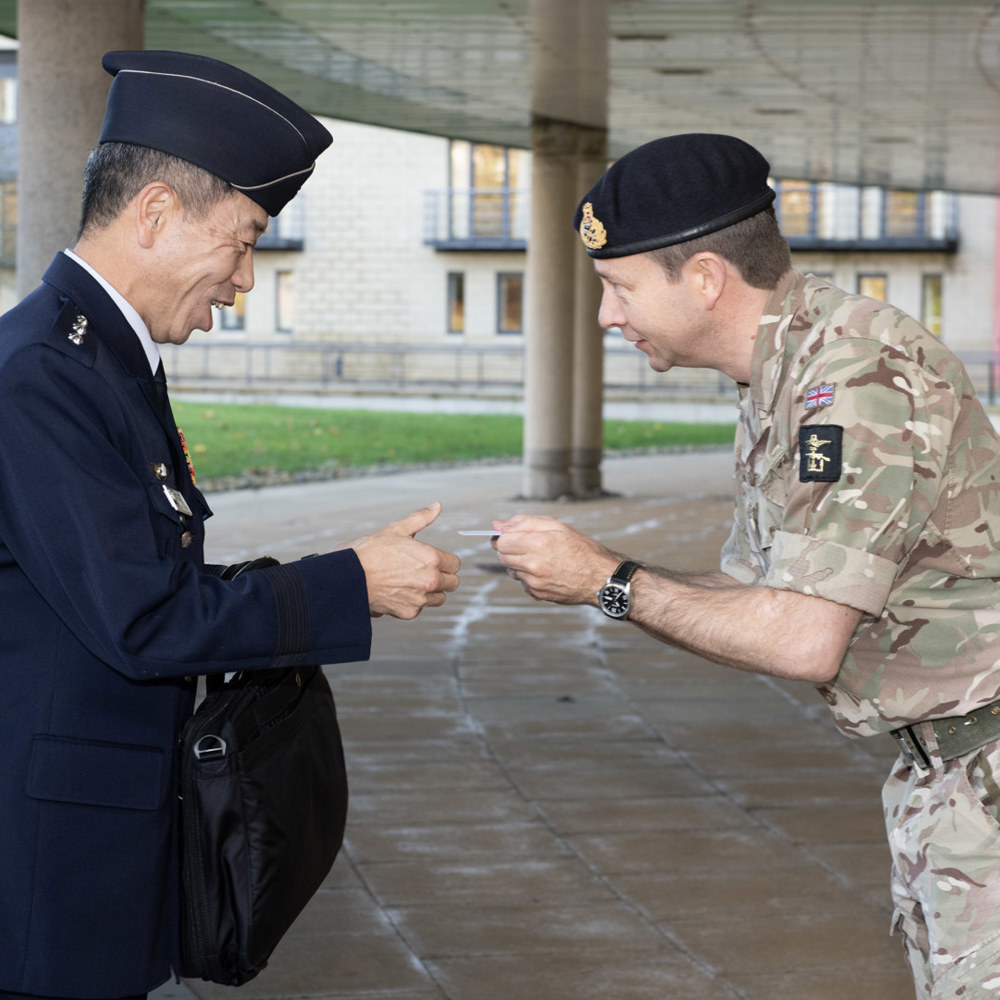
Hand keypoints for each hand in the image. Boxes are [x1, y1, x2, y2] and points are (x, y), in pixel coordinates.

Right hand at [352, 501, 460, 618]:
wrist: (351, 577)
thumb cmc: (372, 552)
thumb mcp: (397, 529)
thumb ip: (421, 518)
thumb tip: (437, 506)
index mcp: (432, 559)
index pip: (455, 564)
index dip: (446, 561)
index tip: (436, 561)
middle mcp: (431, 580)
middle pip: (453, 583)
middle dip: (443, 577)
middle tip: (426, 572)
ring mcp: (420, 598)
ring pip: (439, 598)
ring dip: (431, 592)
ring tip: (412, 582)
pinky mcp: (409, 612)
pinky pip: (420, 608)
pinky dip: (413, 602)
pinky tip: (399, 591)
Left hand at [491, 514, 618, 604]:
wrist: (601, 578)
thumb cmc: (582, 549)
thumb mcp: (557, 526)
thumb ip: (524, 523)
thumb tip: (498, 525)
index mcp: (537, 544)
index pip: (501, 541)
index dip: (504, 537)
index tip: (510, 536)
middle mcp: (533, 565)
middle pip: (502, 557)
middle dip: (509, 550)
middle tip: (527, 546)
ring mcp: (534, 582)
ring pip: (511, 571)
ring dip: (519, 564)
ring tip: (540, 558)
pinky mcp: (538, 594)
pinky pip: (522, 583)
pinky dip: (528, 577)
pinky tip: (546, 572)